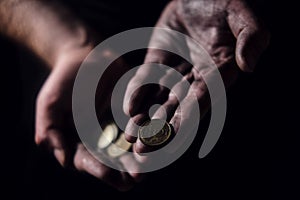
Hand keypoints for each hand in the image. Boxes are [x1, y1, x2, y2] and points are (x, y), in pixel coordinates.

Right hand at [35, 43, 141, 190]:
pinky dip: (152, 132)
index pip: (89, 162)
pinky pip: (145, 126)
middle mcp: (101, 140)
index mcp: (80, 142)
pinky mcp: (134, 114)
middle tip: (139, 174)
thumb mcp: (50, 104)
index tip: (110, 174)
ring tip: (153, 161)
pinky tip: (162, 137)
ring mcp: (119, 128)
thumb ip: (51, 131)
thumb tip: (63, 160)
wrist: (84, 56)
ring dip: (143, 155)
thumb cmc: (63, 80)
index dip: (100, 170)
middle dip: (126, 168)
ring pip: (133, 147)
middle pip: (115, 160)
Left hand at [123, 0, 269, 152]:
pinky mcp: (157, 63)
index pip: (202, 102)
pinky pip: (145, 82)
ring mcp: (174, 73)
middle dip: (161, 132)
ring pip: (158, 102)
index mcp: (219, 74)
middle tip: (143, 151)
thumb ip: (251, 38)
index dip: (187, 120)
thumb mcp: (242, 15)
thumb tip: (248, 66)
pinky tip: (127, 110)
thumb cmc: (223, 3)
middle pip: (178, 111)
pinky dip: (136, 95)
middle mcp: (196, 79)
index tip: (172, 138)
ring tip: (130, 138)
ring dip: (145, 121)